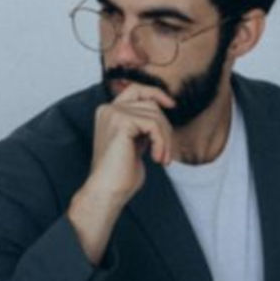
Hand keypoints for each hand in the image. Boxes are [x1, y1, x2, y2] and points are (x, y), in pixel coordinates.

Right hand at [68, 83, 175, 263]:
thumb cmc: (121, 174)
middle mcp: (108, 109)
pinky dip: (162, 142)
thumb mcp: (135, 142)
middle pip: (151, 103)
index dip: (156, 93)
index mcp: (109, 112)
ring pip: (155, 114)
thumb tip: (162, 111)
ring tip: (162, 159)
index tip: (172, 106)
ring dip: (166, 139)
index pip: (137, 89)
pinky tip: (158, 159)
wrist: (107, 191)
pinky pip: (153, 124)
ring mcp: (113, 114)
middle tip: (166, 152)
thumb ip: (142, 125)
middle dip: (165, 127)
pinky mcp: (121, 122)